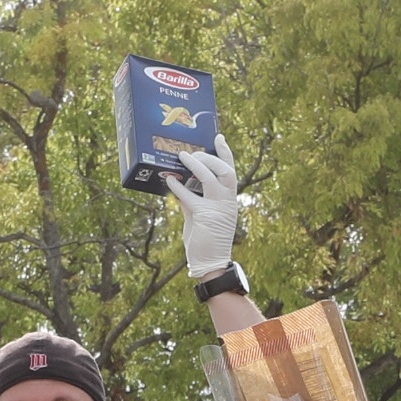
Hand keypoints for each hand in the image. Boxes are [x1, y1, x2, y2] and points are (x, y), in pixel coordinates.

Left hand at [164, 133, 239, 278]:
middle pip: (225, 169)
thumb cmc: (206, 240)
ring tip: (182, 157)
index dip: (225, 152)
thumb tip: (180, 186)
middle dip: (210, 157)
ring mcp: (218, 207)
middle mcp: (227, 201)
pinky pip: (190, 196)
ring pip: (210, 177)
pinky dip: (178, 186)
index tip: (218, 137)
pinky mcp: (205, 215)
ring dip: (196, 164)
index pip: (230, 171)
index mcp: (229, 199)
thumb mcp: (200, 216)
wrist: (210, 263)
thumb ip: (193, 200)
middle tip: (193, 152)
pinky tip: (170, 180)